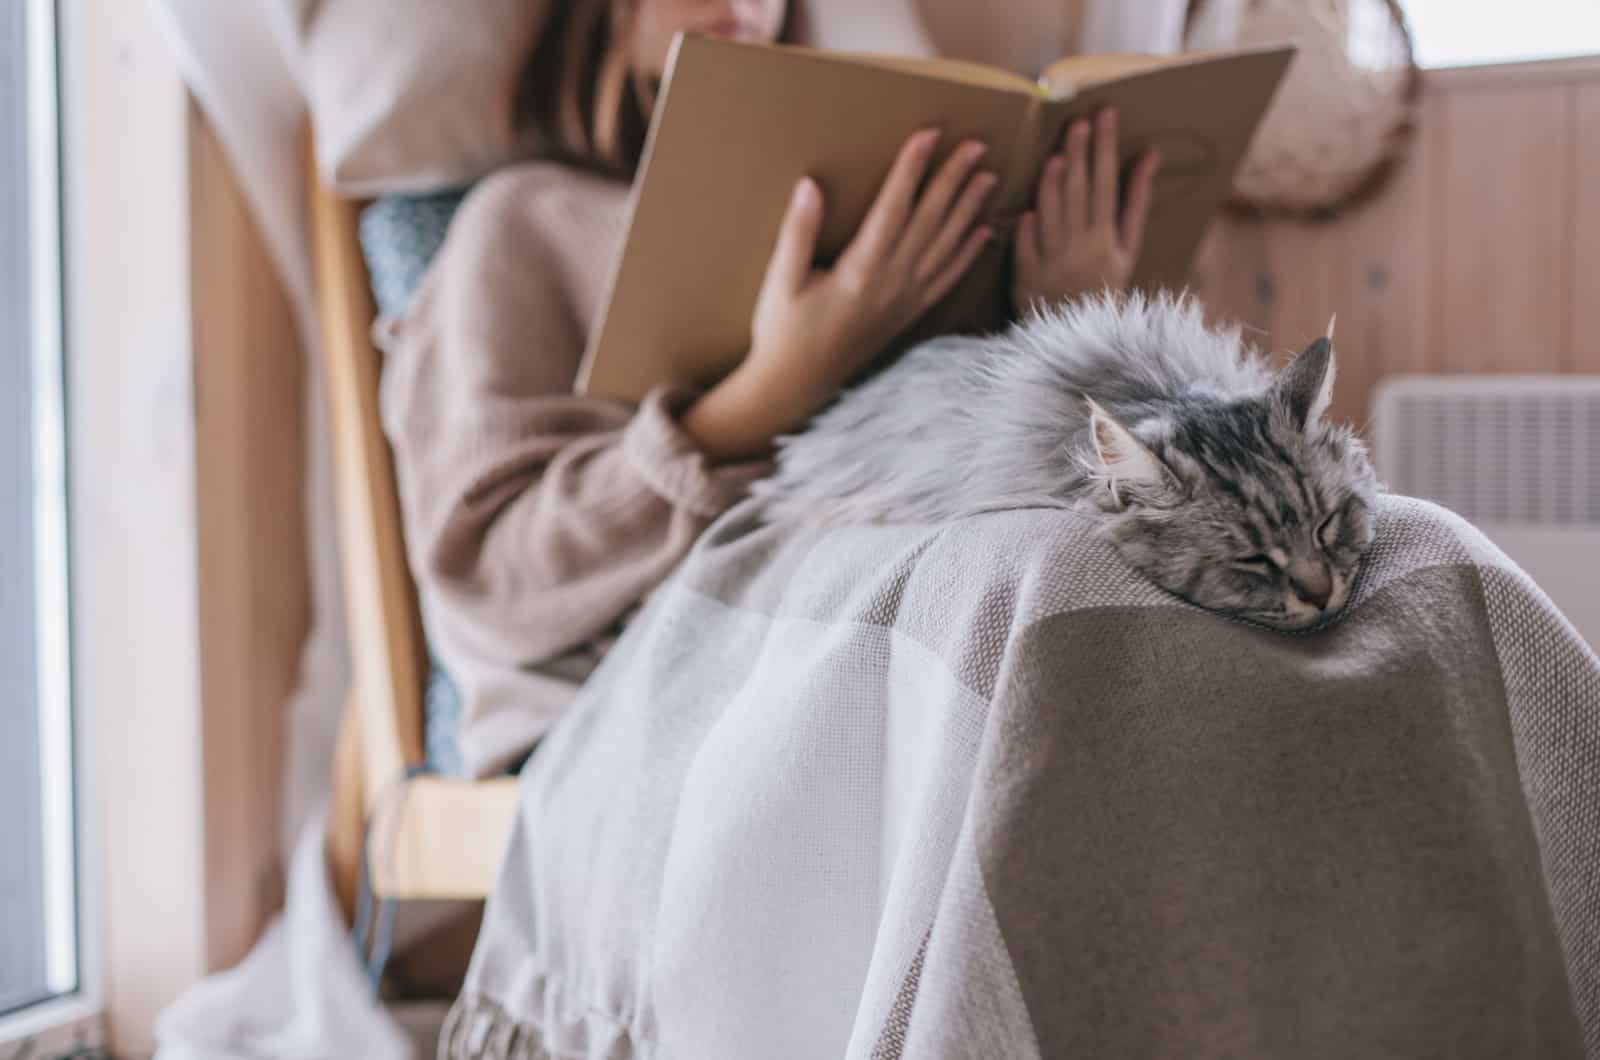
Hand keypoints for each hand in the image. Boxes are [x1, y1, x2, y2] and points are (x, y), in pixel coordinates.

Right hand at [685, 129, 994, 460]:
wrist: (797, 387)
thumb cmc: (783, 333)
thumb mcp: (780, 281)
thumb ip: (798, 233)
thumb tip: (809, 185)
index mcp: (860, 270)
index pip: (893, 208)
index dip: (911, 169)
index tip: (928, 135)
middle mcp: (891, 283)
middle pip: (930, 221)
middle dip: (953, 179)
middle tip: (976, 144)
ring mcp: (905, 301)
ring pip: (946, 246)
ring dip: (969, 209)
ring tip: (988, 176)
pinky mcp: (909, 316)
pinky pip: (947, 280)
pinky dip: (968, 254)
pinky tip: (984, 231)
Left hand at [1013, 108, 1159, 313]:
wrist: (1078, 333)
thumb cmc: (1102, 283)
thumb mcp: (1127, 247)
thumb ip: (1135, 201)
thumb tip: (1148, 156)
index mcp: (1106, 236)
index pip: (1105, 182)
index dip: (1105, 148)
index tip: (1105, 115)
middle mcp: (1081, 246)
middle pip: (1080, 195)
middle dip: (1080, 156)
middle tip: (1079, 121)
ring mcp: (1053, 262)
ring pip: (1053, 220)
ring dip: (1054, 190)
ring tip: (1057, 155)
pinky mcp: (1028, 278)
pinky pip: (1029, 253)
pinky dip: (1029, 235)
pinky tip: (1028, 211)